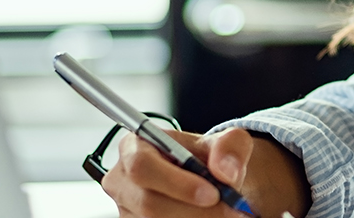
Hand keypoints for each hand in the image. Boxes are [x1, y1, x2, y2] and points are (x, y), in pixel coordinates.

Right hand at [101, 127, 311, 217]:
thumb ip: (230, 146)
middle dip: (194, 210)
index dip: (177, 183)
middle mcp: (123, 179)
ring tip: (223, 213)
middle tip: (229, 210)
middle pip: (149, 203)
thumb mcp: (228, 142)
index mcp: (135, 146)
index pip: (142, 166)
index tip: (212, 193)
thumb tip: (225, 170)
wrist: (211, 183)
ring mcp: (126, 208)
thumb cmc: (210, 159)